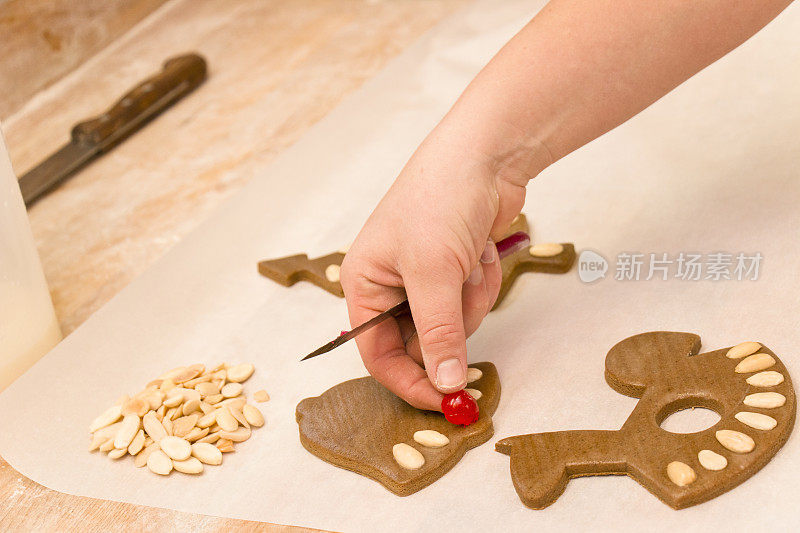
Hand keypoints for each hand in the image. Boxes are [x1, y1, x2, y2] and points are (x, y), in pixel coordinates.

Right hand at [339, 124, 527, 409]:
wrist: (486, 153)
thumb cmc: (440, 199)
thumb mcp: (433, 272)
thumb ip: (438, 333)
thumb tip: (445, 383)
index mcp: (365, 284)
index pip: (377, 355)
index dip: (410, 381)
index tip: (445, 401)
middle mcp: (390, 285)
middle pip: (420, 343)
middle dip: (451, 327)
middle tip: (467, 307)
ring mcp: (426, 278)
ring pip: (453, 326)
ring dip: (471, 300)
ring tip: (471, 260)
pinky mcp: (456, 271)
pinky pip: (472, 302)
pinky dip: (482, 282)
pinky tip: (481, 249)